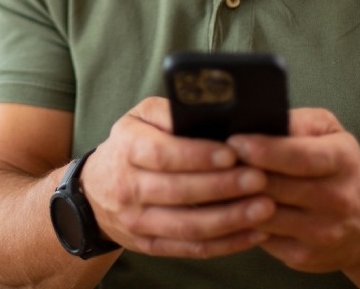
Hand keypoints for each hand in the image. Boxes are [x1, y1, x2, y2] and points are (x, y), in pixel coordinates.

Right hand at [81, 97, 274, 259]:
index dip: (197, 155)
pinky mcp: (150, 245)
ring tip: (264, 208)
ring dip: (229, 220)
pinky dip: (226, 244)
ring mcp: (137, 220)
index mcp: (127, 148)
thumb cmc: (132, 144)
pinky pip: (191, 248)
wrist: (96, 190)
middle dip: (222, 187)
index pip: (161, 154)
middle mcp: (127, 186)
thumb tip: (208, 112)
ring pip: (187, 226)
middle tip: (260, 179)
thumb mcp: (141, 117)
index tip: (232, 153)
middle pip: (177, 191)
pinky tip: (254, 232)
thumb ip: (170, 112)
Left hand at [229, 107, 359, 273]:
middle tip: (213, 159)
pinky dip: (241, 221)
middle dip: (240, 173)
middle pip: (276, 187)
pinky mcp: (303, 255)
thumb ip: (298, 122)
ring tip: (213, 180)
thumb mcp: (330, 133)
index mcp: (343, 161)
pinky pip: (260, 237)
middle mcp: (337, 199)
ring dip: (234, 198)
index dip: (265, 150)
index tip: (235, 142)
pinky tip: (228, 205)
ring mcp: (321, 232)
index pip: (302, 157)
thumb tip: (262, 118)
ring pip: (262, 214)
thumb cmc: (340, 169)